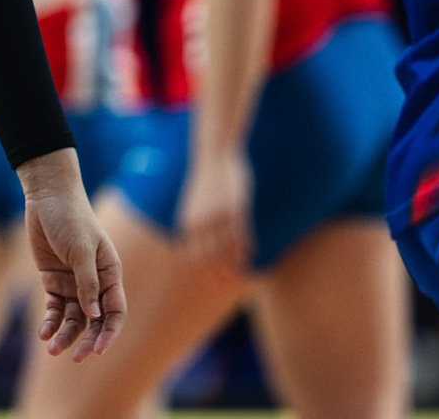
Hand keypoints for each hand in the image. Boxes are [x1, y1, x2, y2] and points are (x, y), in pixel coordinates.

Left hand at [20, 163, 125, 360]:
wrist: (47, 198)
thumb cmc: (71, 219)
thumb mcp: (81, 249)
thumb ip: (87, 282)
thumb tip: (94, 316)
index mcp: (110, 274)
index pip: (115, 311)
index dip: (109, 332)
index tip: (99, 350)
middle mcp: (94, 283)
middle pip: (94, 321)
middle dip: (86, 340)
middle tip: (76, 358)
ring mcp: (74, 284)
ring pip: (73, 319)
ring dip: (65, 335)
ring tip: (52, 349)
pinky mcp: (54, 282)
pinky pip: (55, 309)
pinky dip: (50, 322)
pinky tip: (44, 334)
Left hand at [179, 145, 253, 276]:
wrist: (213, 154)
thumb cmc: (204, 180)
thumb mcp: (192, 203)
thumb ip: (193, 222)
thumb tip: (192, 238)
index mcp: (188, 221)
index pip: (193, 254)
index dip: (202, 269)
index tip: (209, 280)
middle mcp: (202, 222)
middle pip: (210, 257)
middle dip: (217, 273)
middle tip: (225, 284)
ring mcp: (220, 216)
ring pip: (228, 249)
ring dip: (233, 264)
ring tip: (238, 273)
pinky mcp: (236, 209)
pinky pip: (242, 235)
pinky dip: (246, 248)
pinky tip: (250, 253)